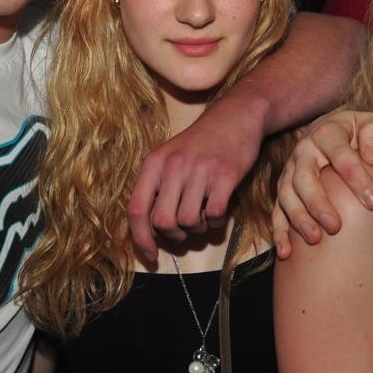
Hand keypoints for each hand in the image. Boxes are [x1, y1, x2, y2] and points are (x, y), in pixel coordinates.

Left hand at [128, 93, 264, 262]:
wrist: (236, 116)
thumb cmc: (201, 143)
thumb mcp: (170, 158)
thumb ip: (158, 189)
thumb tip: (151, 231)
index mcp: (154, 163)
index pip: (136, 209)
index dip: (140, 239)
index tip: (151, 256)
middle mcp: (173, 167)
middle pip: (162, 222)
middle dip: (174, 236)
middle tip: (184, 232)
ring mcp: (199, 171)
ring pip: (188, 222)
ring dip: (197, 229)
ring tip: (204, 217)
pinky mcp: (224, 176)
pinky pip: (214, 215)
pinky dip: (216, 222)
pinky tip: (218, 212)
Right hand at [272, 109, 372, 258]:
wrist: (330, 131)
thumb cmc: (356, 133)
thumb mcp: (369, 124)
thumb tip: (372, 157)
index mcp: (326, 133)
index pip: (341, 155)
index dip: (357, 178)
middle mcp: (304, 152)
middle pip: (305, 178)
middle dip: (319, 203)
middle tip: (336, 226)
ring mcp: (290, 172)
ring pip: (287, 196)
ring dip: (299, 219)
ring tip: (315, 239)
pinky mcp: (284, 190)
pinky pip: (277, 211)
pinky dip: (279, 233)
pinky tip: (287, 252)